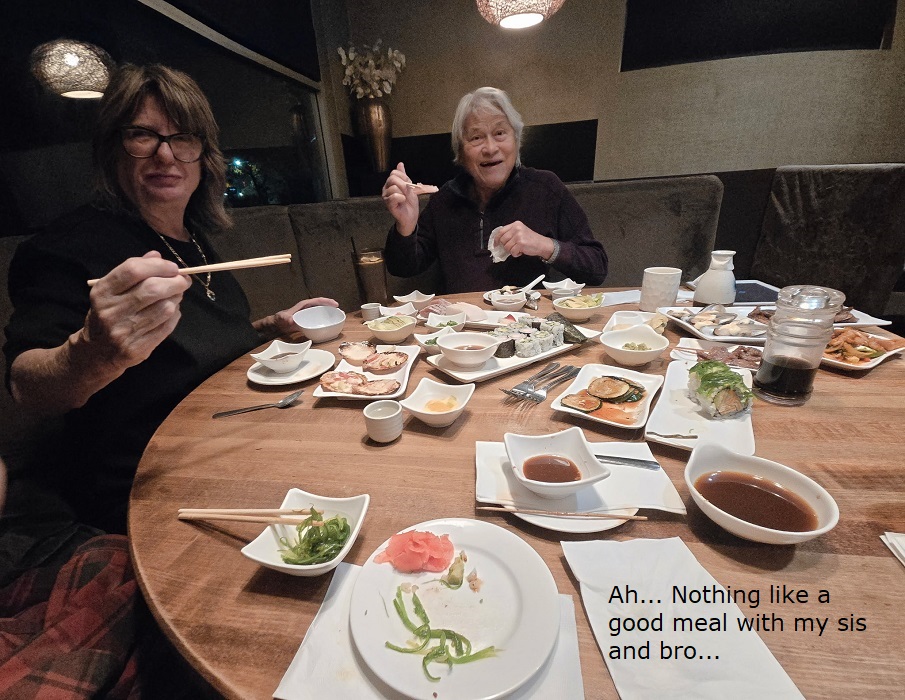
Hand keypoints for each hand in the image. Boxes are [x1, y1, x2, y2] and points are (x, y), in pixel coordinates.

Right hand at [81, 251, 190, 368]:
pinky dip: (174, 315)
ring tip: (175, 296)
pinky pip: (167, 326)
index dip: (158, 265)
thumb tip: (156, 255)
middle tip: (183, 280)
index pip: (133, 270)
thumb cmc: (108, 314)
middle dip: (175, 282)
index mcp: (102, 292)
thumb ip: (133, 271)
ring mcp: (124, 331)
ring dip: (176, 299)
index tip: (172, 267)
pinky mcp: (138, 348)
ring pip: (165, 308)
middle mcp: (111, 311)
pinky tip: (171, 312)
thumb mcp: (111, 290)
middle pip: (153, 289)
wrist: (97, 352)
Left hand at [270, 297, 339, 336]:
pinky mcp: (308, 319)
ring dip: (328, 312)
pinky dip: (324, 319)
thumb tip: (290, 320)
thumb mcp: (282, 318)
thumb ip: (285, 319)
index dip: (327, 301)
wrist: (278, 325)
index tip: (335, 304)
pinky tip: (328, 324)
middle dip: (330, 305)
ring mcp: (308, 314)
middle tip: (339, 310)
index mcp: (304, 305)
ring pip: (320, 311)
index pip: (317, 301)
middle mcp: (307, 308)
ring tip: (337, 316)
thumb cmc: (281, 320)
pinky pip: (318, 318)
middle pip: (321, 304)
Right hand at [381, 162, 418, 235]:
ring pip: (394, 187)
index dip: (404, 177)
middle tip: (408, 192)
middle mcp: (386, 189)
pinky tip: (403, 201)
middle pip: (392, 178)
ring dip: (403, 192)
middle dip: (403, 184)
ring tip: (405, 198)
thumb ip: (404, 176)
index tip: (409, 184)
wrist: (411, 216)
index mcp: (390, 183)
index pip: (394, 173)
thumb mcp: (409, 186)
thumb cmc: (409, 202)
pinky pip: (394, 196)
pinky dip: (401, 198)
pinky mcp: (388, 204)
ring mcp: (386, 196)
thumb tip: (400, 164)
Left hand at [493, 221, 555, 259]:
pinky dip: (516, 254)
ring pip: (507, 247)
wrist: (542, 244)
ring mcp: (519, 235)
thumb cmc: (530, 239)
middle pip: (503, 240)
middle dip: (506, 246)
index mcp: (516, 224)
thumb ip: (510, 234)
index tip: (496, 244)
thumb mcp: (520, 232)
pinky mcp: (521, 243)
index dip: (496, 239)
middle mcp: (517, 228)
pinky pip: (512, 251)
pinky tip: (521, 251)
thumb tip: (498, 242)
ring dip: (511, 250)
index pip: (501, 231)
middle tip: (513, 247)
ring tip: (519, 248)